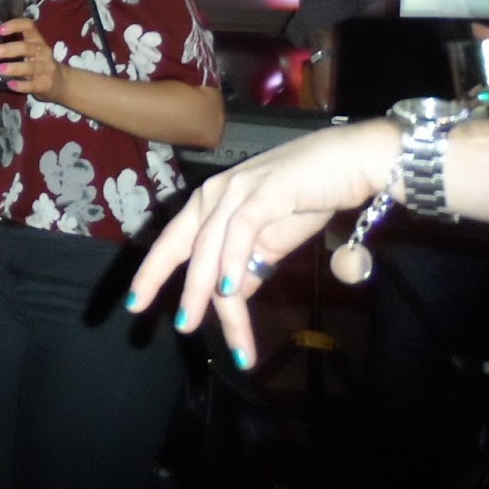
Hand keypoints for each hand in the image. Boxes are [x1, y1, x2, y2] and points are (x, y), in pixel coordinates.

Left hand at [0, 17, 64, 99]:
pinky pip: (33, 85)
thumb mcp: (32, 52)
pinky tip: (10, 84)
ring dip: (12, 67)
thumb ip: (16, 47)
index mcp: (38, 40)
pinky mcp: (46, 84)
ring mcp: (46, 68)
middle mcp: (43, 52)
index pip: (29, 26)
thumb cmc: (40, 64)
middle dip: (6, 49)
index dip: (13, 25)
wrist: (62, 83)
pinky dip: (21, 85)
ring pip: (30, 67)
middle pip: (26, 47)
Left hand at [125, 119, 396, 367]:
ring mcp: (237, 189)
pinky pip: (241, 229)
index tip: (135, 304)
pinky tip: (230, 287)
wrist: (353, 161)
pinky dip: (232, 259)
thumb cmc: (312, 197)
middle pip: (186, 247)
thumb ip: (250, 265)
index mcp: (210, 204)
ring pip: (210, 245)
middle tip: (179, 326)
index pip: (173, 242)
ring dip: (203, 287)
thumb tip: (231, 295)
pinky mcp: (265, 190)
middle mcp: (215, 194)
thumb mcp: (273, 241)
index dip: (152, 273)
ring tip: (196, 321)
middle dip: (178, 288)